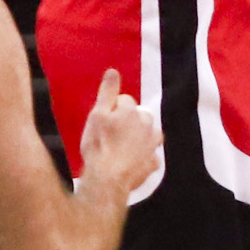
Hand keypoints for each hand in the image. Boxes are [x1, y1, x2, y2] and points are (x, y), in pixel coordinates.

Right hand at [72, 68, 158, 205]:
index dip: (113, 110)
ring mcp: (152, 146)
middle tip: (112, 134)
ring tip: (123, 147)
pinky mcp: (153, 164)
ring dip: (141, 137)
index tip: (104, 121)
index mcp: (132, 111)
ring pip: (150, 135)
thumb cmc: (98, 145)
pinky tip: (132, 163)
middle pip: (140, 116)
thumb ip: (107, 92)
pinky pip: (150, 156)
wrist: (107, 179)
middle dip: (130, 121)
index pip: (125, 101)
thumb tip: (114, 70)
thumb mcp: (96, 115)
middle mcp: (148, 125)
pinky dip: (143, 157)